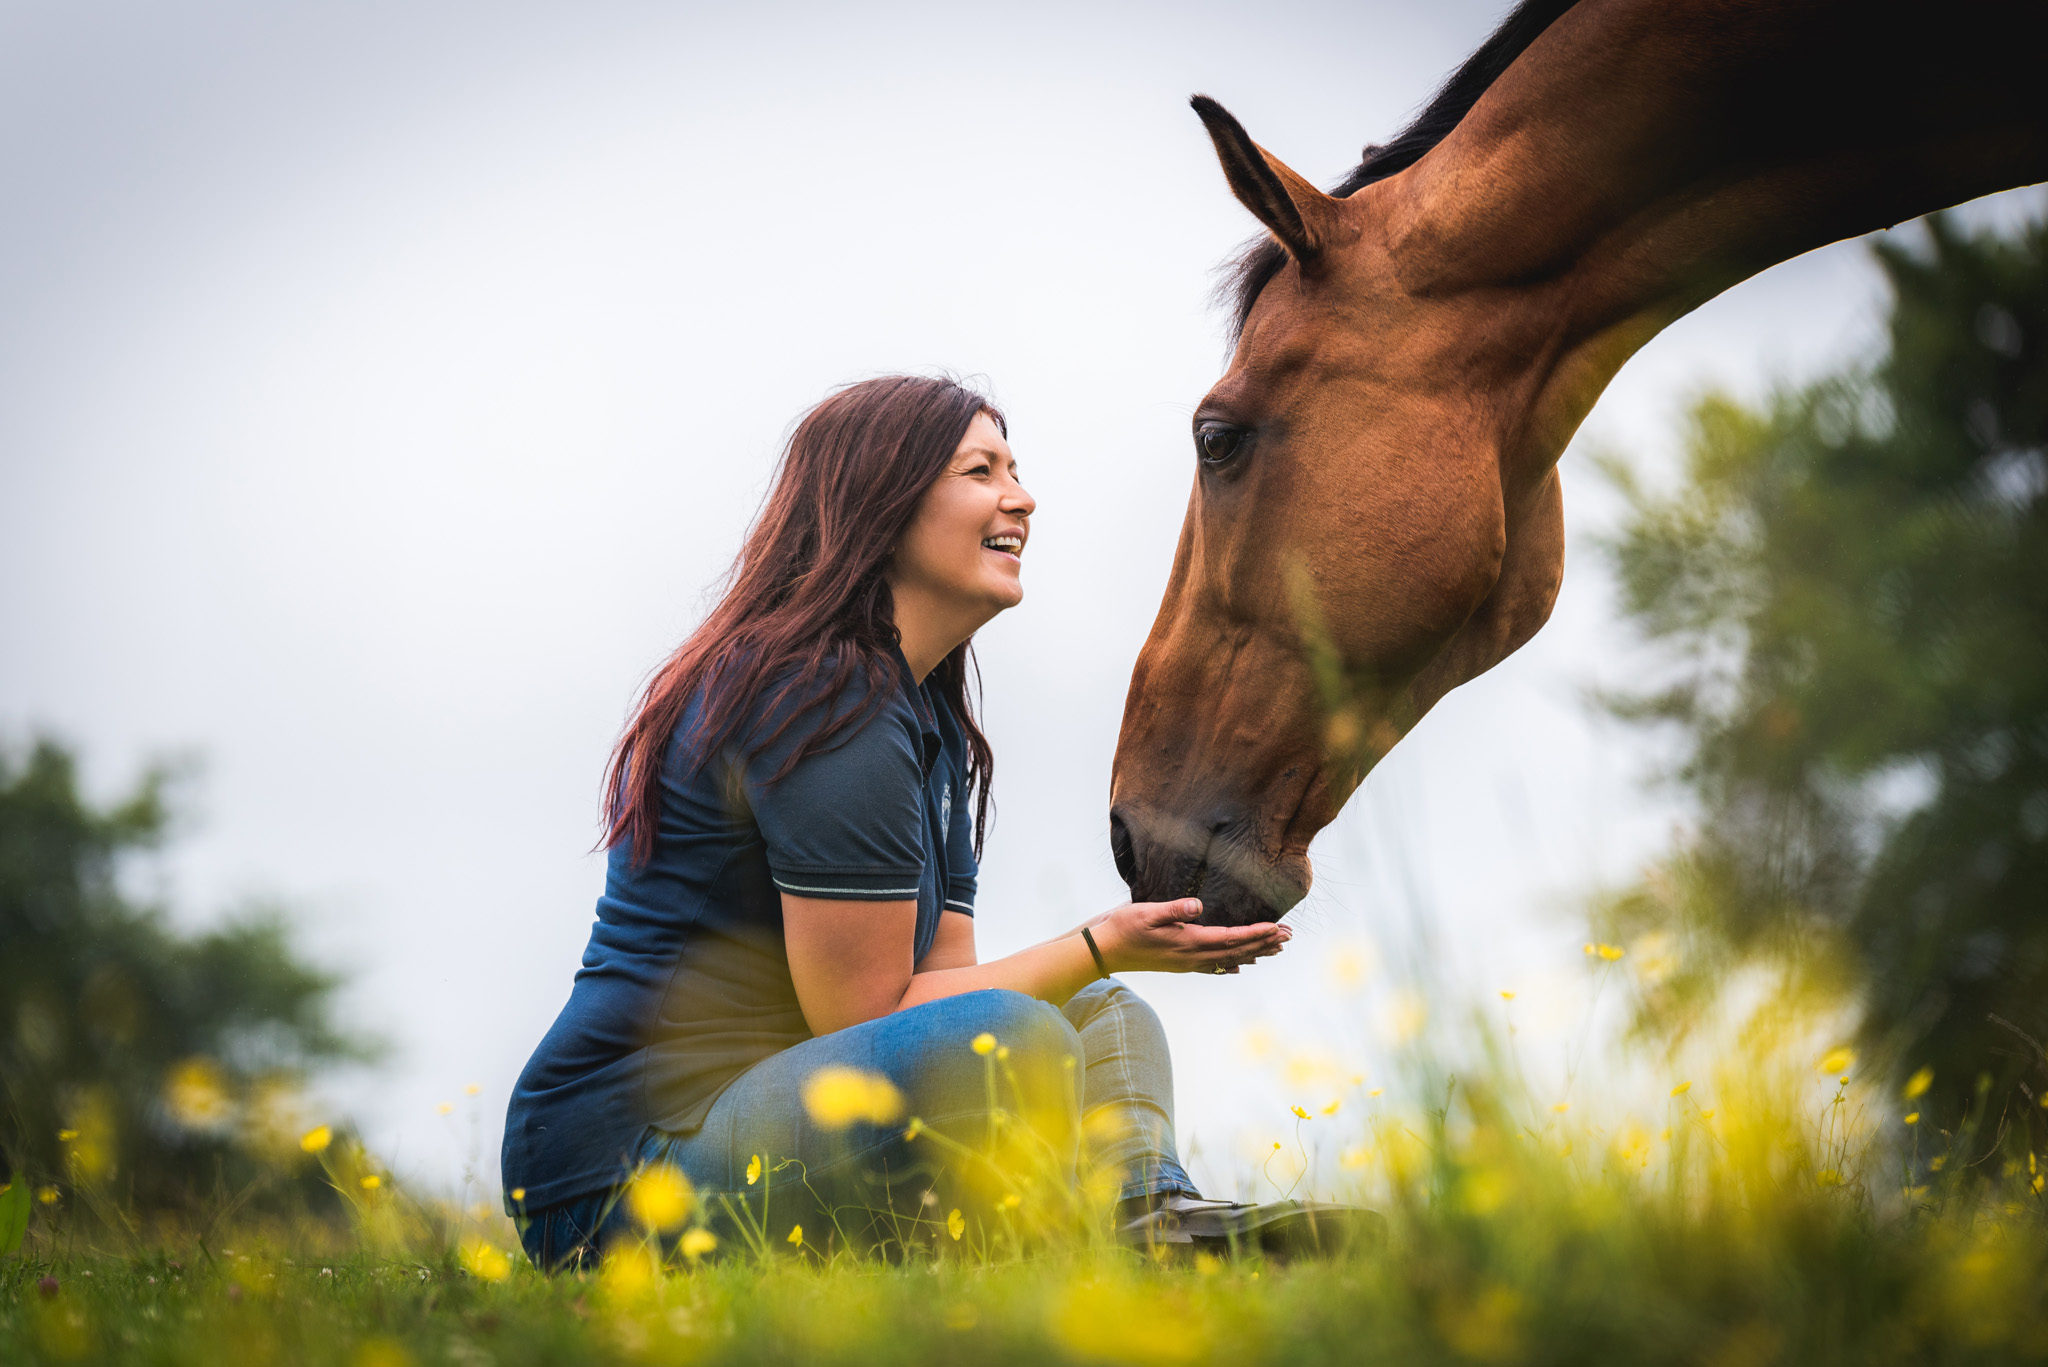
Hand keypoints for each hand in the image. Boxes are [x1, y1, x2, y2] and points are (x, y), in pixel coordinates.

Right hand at [1090, 899, 1289, 974]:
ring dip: (1254, 953)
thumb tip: (1198, 906)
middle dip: (1264, 943)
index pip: (1232, 938)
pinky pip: (1213, 967)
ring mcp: (1186, 963)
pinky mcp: (1179, 964)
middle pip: (1237, 951)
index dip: (1257, 933)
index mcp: (1188, 943)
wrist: (1102, 951)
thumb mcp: (1145, 912)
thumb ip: (1173, 909)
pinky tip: (1238, 967)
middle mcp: (1192, 957)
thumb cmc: (1122, 928)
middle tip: (1289, 936)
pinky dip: (1230, 964)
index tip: (1279, 928)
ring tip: (1275, 950)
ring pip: (1229, 959)